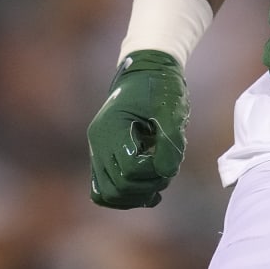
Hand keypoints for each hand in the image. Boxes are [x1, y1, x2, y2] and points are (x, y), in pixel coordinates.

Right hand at [87, 50, 187, 208]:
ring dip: (137, 195)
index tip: (171, 160)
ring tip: (159, 182)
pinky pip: (105, 189)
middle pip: (117, 187)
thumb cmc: (160, 87)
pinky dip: (127, 196)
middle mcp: (98, 142)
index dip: (154, 172)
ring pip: (108, 194)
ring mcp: (98, 151)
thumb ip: (170, 141)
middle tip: (168, 172)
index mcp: (111, 128)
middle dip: (148, 187)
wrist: (147, 72)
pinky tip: (149, 191)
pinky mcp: (104, 158)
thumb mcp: (171, 109)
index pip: (129, 169)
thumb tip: (166, 172)